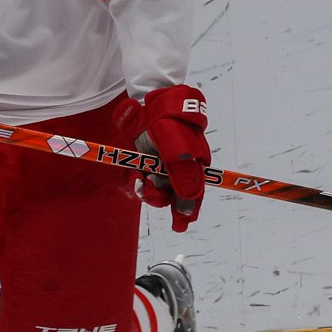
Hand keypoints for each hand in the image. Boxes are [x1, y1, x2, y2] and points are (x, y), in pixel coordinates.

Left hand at [136, 84, 210, 230]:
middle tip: (160, 206)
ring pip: (158, 188)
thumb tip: (189, 205)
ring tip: (141, 182)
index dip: (188, 211)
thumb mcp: (178, 156)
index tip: (181, 225)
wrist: (152, 106)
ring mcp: (164, 164)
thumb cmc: (171, 129)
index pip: (193, 194)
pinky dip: (140, 179)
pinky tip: (138, 176)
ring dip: (150, 190)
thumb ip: (185, 181)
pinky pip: (146, 177)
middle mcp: (180, 168)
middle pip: (174, 195)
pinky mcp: (149, 160)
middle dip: (163, 201)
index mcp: (194, 167)